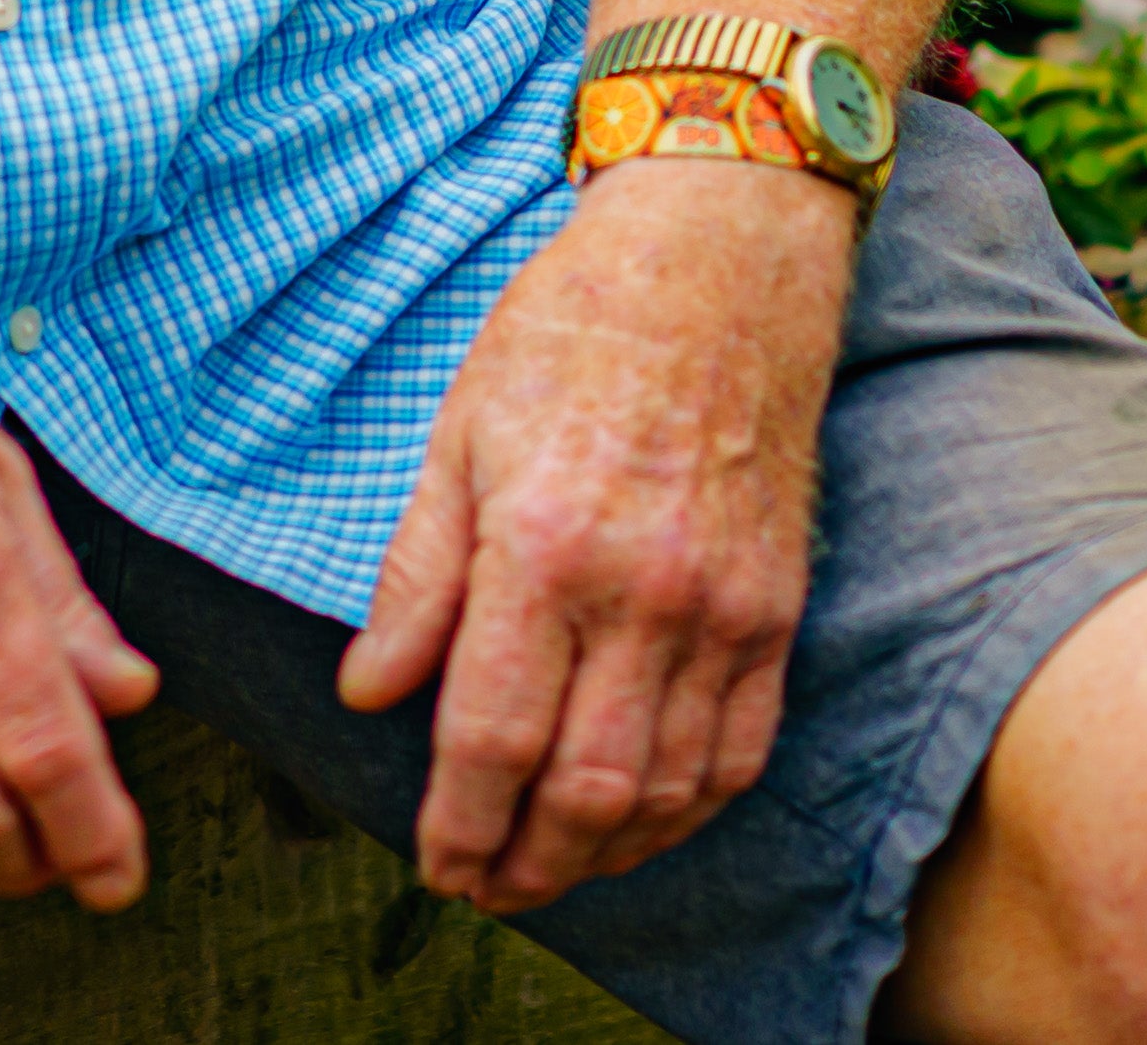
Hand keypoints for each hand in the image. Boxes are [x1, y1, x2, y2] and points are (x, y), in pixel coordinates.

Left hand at [339, 155, 846, 910]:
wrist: (719, 258)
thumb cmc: (571, 329)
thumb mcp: (457, 435)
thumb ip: (416, 580)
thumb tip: (367, 697)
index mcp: (542, 546)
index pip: (491, 737)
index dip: (457, 824)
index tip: (434, 863)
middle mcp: (641, 592)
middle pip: (584, 790)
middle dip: (527, 866)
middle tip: (486, 888)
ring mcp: (723, 605)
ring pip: (667, 788)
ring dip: (606, 856)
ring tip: (552, 871)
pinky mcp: (778, 605)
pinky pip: (741, 748)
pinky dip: (689, 808)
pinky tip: (644, 822)